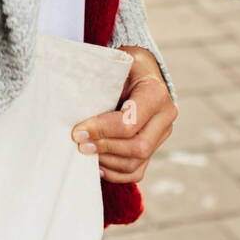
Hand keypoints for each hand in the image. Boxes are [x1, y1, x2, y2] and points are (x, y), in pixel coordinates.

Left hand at [71, 47, 177, 183]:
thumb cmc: (123, 66)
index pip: (129, 123)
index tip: (77, 131)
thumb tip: (74, 111)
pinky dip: (116, 173)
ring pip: (136, 162)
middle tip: (80, 144)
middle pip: (137, 147)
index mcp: (156, 94)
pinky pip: (137, 171)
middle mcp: (165, 116)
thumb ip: (101, 86)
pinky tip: (98, 165)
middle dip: (104, 148)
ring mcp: (163, 134)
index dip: (101, 130)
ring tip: (85, 153)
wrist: (141, 69)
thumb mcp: (114, 66)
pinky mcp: (155, 147)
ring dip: (108, 162)